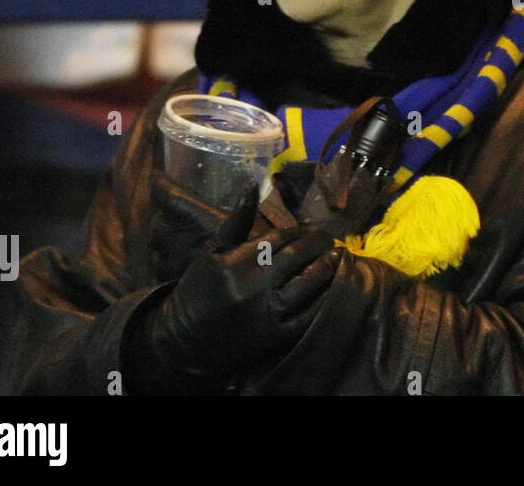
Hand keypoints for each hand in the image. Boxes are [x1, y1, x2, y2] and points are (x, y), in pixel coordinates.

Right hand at [133, 186, 339, 390]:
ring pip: (307, 284)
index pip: (278, 239)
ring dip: (327, 267)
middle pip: (296, 258)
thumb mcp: (213, 252)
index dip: (297, 232)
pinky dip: (324, 298)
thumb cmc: (201, 289)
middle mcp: (253, 287)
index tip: (307, 231)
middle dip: (318, 244)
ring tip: (336, 257)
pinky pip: (308, 314)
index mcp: (236, 263)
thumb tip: (253, 185)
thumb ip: (237, 221)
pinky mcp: (275, 336)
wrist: (186, 338)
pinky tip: (332, 286)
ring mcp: (266, 314)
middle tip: (329, 240)